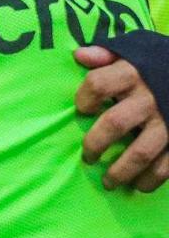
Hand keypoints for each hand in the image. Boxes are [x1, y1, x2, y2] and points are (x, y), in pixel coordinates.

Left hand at [75, 47, 168, 191]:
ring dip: (120, 171)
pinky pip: (166, 166)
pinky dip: (151, 180)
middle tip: (88, 156)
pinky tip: (139, 185)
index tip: (82, 110)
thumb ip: (107, 54)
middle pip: (114, 123)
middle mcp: (149, 98)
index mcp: (133, 73)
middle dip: (95, 144)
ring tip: (108, 182)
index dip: (84, 99)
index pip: (98, 84)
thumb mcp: (136, 51)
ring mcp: (168, 121)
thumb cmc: (160, 63)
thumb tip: (78, 55)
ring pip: (140, 152)